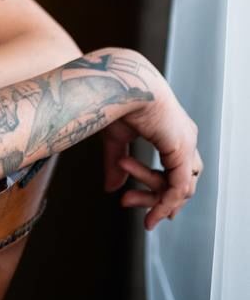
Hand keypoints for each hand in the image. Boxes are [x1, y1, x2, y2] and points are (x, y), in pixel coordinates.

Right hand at [100, 50, 202, 230]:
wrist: (119, 85)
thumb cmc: (117, 100)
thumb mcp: (116, 139)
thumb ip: (116, 164)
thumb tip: (112, 188)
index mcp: (173, 131)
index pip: (179, 169)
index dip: (166, 189)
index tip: (147, 204)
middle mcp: (185, 137)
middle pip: (183, 181)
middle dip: (156, 198)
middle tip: (128, 204)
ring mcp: (186, 143)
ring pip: (181, 188)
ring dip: (152, 199)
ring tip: (125, 199)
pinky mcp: (181, 150)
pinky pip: (178, 188)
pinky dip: (164, 203)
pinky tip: (151, 214)